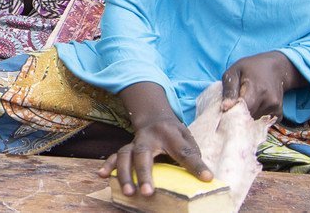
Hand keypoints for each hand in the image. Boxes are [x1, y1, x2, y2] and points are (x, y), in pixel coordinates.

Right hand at [98, 116, 212, 196]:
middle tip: (147, 193)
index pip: (184, 151)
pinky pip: (114, 156)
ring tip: (129, 192)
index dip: (196, 165)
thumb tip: (205, 178)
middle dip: (144, 173)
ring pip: (125, 155)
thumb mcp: (188, 139)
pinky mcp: (127, 148)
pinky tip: (102, 176)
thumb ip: (193, 155)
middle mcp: (149, 137)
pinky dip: (107, 165)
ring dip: (125, 174)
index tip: (206, 178)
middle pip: (143, 153)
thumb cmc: (174, 134)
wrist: (155, 116)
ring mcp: (135, 142)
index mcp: (171, 134)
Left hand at [221, 51, 305, 119]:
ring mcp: (275, 108)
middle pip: (248, 118)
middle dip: (238, 116)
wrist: (275, 68)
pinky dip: (256, 118)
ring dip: (247, 116)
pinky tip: (254, 106)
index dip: (231, 113)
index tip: (224, 112)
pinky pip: (263, 122)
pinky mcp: (279, 113)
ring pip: (255, 121)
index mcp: (256, 89)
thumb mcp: (234, 72)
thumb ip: (229, 90)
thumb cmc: (250, 68)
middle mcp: (268, 100)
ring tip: (244, 103)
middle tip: (231, 107)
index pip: (242, 110)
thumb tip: (225, 108)